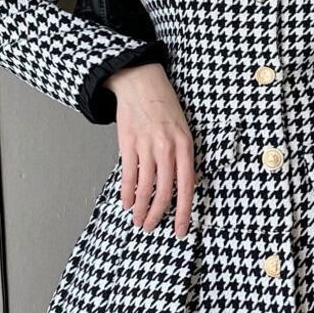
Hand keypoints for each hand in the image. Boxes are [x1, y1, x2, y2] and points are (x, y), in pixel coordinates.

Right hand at [103, 63, 194, 237]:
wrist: (141, 83)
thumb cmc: (164, 107)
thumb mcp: (183, 130)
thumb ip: (184, 157)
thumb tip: (183, 185)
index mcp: (186, 147)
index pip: (187, 187)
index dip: (184, 212)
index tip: (180, 229)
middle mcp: (168, 148)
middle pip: (165, 192)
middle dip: (158, 215)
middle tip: (152, 228)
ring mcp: (147, 146)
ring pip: (145, 187)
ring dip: (140, 208)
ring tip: (138, 220)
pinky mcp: (129, 143)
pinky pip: (129, 175)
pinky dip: (127, 192)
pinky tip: (126, 203)